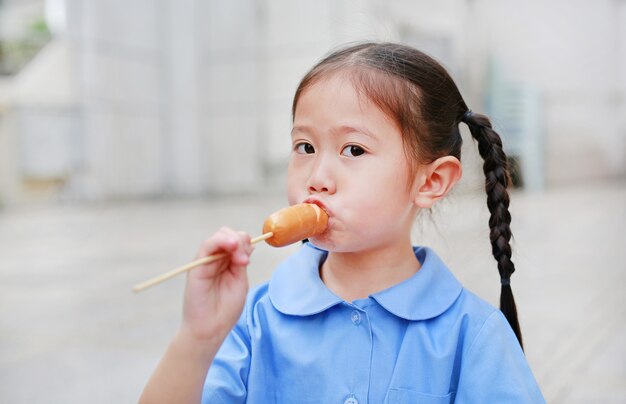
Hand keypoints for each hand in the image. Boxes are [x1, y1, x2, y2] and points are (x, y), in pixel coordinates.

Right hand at [180, 227, 252, 343]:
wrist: (210, 329)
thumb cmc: (225, 309)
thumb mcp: (239, 282)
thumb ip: (241, 263)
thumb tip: (249, 244)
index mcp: (228, 263)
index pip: (237, 241)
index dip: (245, 243)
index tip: (248, 258)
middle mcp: (216, 259)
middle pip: (229, 235)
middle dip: (241, 241)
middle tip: (244, 260)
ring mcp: (206, 261)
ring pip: (219, 236)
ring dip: (233, 241)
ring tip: (240, 258)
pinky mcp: (197, 266)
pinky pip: (207, 245)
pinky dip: (220, 241)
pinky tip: (231, 246)